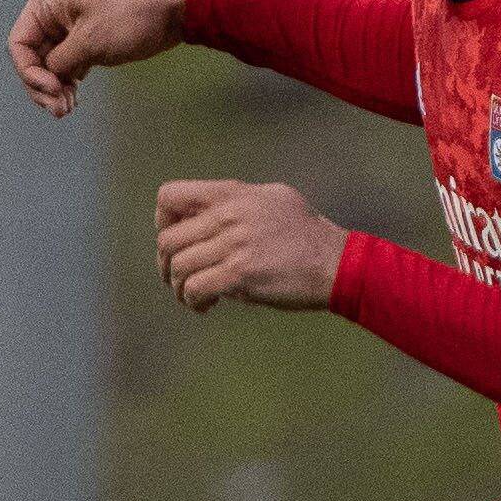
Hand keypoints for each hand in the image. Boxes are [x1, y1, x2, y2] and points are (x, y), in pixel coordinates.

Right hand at [10, 0, 187, 116]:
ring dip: (54, 90)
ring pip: (49, 65)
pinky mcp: (87, 41)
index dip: (29, 73)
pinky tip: (73, 101)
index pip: (19, 44)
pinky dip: (67, 84)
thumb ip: (60, 62)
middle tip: (60, 110)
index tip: (52, 90)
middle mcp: (54, 13)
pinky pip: (66, 66)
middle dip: (42, 86)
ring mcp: (70, 28)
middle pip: (32, 58)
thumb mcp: (90, 41)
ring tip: (67, 109)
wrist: (175, 9)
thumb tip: (47, 77)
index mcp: (47, 2)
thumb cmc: (132, 16)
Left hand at [152, 175, 348, 311]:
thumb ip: (238, 201)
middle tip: (179, 279)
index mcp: (232, 193)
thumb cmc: (307, 235)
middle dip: (166, 265)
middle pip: (167, 240)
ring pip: (178, 268)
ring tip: (194, 296)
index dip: (163, 222)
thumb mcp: (272, 198)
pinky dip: (193, 301)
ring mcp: (233, 244)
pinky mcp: (240, 274)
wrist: (336, 263)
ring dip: (179, 288)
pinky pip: (195, 289)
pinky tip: (206, 306)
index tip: (178, 241)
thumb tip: (208, 213)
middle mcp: (228, 215)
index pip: (169, 196)